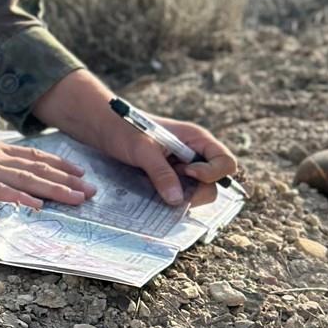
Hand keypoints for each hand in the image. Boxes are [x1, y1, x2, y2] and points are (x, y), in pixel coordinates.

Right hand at [0, 99, 94, 209]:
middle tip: (92, 190)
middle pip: (35, 167)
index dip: (56, 163)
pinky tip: (38, 206)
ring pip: (25, 179)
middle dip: (66, 179)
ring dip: (54, 190)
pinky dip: (20, 199)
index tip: (78, 171)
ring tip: (78, 198)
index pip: (29, 155)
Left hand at [34, 71, 239, 205]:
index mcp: (196, 139)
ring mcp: (183, 167)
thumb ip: (161, 172)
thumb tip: (177, 200)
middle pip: (215, 183)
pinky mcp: (171, 177)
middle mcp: (194, 154)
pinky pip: (182, 193)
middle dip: (198, 192)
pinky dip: (173, 197)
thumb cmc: (122, 128)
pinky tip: (155, 193)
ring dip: (184, 197)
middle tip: (171, 191)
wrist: (102, 128)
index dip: (212, 173)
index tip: (187, 172)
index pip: (226, 162)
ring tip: (159, 188)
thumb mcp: (141, 149)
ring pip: (199, 192)